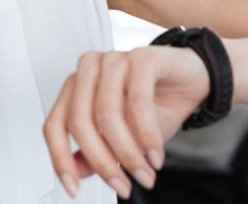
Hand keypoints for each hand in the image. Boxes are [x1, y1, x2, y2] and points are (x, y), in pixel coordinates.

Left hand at [43, 46, 209, 198]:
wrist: (193, 81)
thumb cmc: (155, 104)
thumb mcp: (122, 137)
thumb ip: (93, 152)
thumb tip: (75, 172)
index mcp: (75, 87)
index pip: (54, 124)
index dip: (60, 159)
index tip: (74, 189)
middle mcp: (89, 70)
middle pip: (80, 122)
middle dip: (102, 162)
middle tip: (122, 186)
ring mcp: (114, 60)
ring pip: (107, 114)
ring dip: (128, 153)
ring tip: (145, 174)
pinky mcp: (142, 58)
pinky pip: (139, 103)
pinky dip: (148, 136)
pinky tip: (156, 155)